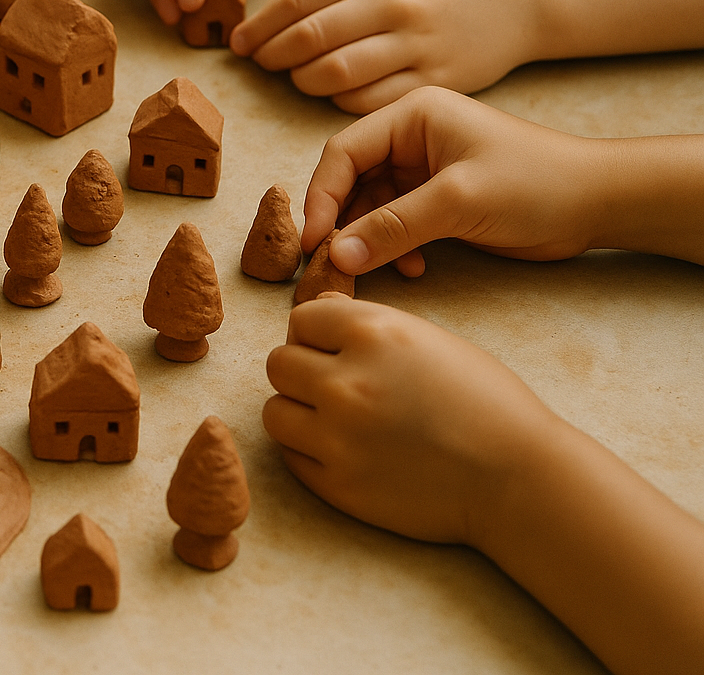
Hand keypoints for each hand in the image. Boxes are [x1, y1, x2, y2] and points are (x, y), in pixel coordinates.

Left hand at [230, 0, 539, 112]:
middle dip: (273, 56)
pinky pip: (368, 100)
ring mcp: (417, 44)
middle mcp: (395, 3)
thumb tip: (269, 20)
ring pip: (334, 75)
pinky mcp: (435, 79)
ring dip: (302, 81)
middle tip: (260, 63)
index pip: (298, 0)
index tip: (238, 42)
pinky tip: (334, 92)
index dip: (259, 25)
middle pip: (310, 39)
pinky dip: (339, 100)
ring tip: (296, 77)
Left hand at [263, 295, 558, 544]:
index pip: (301, 320)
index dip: (319, 335)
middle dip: (304, 371)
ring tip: (337, 419)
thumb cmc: (483, 402)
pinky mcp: (337, 484)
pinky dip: (310, 451)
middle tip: (337, 387)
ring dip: (298, 412)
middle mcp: (347, 381)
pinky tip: (347, 450)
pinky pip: (291, 456)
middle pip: (279, 363)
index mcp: (374, 333)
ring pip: (274, 411)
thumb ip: (367, 323)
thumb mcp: (431, 340)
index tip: (339, 351)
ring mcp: (338, 436)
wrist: (519, 478)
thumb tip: (316, 308)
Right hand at [302, 86, 601, 277]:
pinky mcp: (436, 198)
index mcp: (412, 115)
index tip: (314, 241)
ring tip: (377, 271)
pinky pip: (394, 223)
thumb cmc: (537, 184)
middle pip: (350, 179)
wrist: (599, 203)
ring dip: (370, 240)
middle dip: (342, 223)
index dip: (322, 196)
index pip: (343, 151)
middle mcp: (411, 137)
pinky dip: (394, 247)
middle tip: (332, 263)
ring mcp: (423, 168)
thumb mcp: (459, 203)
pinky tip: (414, 268)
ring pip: (369, 206)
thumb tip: (336, 256)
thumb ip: (393, 228)